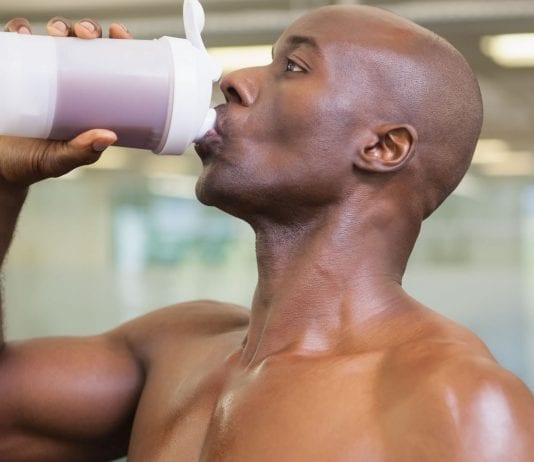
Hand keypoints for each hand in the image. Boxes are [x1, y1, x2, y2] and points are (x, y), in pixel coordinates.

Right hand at [0, 17, 131, 188]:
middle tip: (85, 35)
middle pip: (82, 44)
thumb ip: (82, 151)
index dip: (117, 44)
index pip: (108, 65)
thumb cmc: (35, 162)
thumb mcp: (61, 159)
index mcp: (87, 99)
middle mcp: (65, 81)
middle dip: (87, 30)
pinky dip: (18, 31)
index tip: (118, 33)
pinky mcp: (12, 72)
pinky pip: (15, 43)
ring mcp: (38, 74)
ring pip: (51, 38)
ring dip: (58, 26)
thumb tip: (109, 137)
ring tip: (58, 33)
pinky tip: (23, 32)